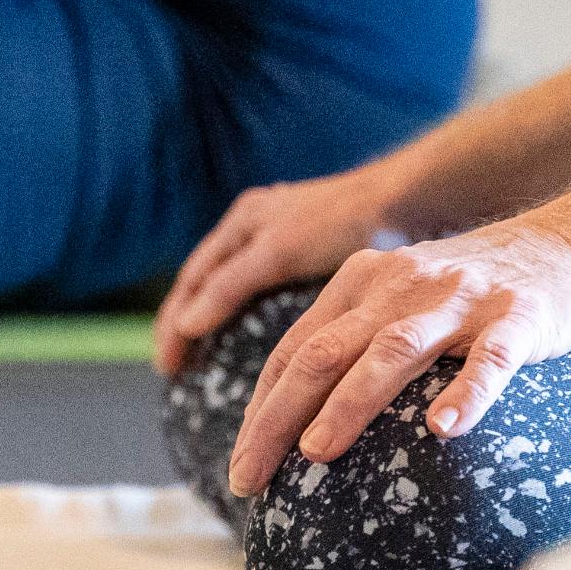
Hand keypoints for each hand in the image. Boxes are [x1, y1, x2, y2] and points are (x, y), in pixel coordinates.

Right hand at [155, 167, 418, 376]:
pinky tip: (254, 338)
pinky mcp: (309, 252)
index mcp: (243, 222)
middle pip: (206, 282)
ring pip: (232, 286)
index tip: (167, 368)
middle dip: (186, 324)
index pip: (193, 280)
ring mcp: (282, 237)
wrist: (403, 199)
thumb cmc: (342, 221)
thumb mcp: (278, 251)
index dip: (175, 324)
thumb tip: (188, 324)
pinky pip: (262, 287)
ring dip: (212, 320)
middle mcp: (255, 225)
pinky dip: (246, 314)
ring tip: (201, 361)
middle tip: (173, 370)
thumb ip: (230, 285)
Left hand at [223, 212, 570, 498]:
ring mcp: (462, 299)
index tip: (238, 465)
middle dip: (278, 417)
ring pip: (393, 350)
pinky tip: (444, 430)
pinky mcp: (520, 317)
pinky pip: (491, 358)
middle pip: (325, 351)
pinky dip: (466, 393)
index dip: (260, 407)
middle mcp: (403, 285)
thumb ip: (357, 339)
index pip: (296, 348)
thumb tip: (300, 418)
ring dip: (350, 402)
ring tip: (317, 452)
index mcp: (365, 281)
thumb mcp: (405, 298)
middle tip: (247, 477)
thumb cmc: (479, 290)